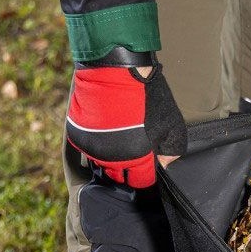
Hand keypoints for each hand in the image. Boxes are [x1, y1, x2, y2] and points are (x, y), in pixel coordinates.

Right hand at [66, 55, 185, 187]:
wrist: (116, 69)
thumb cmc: (147, 96)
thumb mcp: (172, 124)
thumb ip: (172, 151)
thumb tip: (165, 165)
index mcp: (135, 158)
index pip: (141, 181)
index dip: (146, 175)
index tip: (148, 166)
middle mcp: (111, 158)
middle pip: (119, 176)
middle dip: (128, 168)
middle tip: (134, 152)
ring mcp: (92, 147)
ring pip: (102, 163)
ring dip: (111, 156)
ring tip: (119, 138)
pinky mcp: (78, 134)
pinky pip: (88, 148)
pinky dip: (96, 143)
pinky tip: (106, 129)